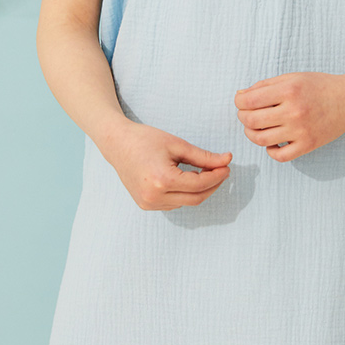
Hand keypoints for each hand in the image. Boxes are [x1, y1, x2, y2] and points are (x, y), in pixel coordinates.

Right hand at [99, 120, 231, 210]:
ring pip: (186, 203)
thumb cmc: (145, 140)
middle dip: (212, 185)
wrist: (117, 144)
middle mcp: (154, 197)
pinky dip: (184, 194)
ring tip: (203, 172)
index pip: (200, 184)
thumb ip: (204, 156)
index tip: (227, 166)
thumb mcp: (177, 145)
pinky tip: (185, 180)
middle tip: (221, 171)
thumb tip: (226, 160)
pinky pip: (174, 204)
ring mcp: (149, 204)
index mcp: (163, 180)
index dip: (217, 176)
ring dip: (199, 190)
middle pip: (196, 198)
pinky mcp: (146, 205)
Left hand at [233, 72, 344, 160]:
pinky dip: (269, 150)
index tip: (241, 101)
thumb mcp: (292, 77)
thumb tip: (241, 97)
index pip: (249, 101)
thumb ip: (265, 85)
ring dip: (251, 133)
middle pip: (251, 120)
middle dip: (242, 116)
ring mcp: (301, 131)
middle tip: (247, 113)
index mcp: (289, 90)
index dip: (239, 102)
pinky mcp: (307, 145)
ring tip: (255, 127)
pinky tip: (272, 141)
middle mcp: (294, 111)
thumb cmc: (319, 87)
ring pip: (260, 139)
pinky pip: (279, 156)